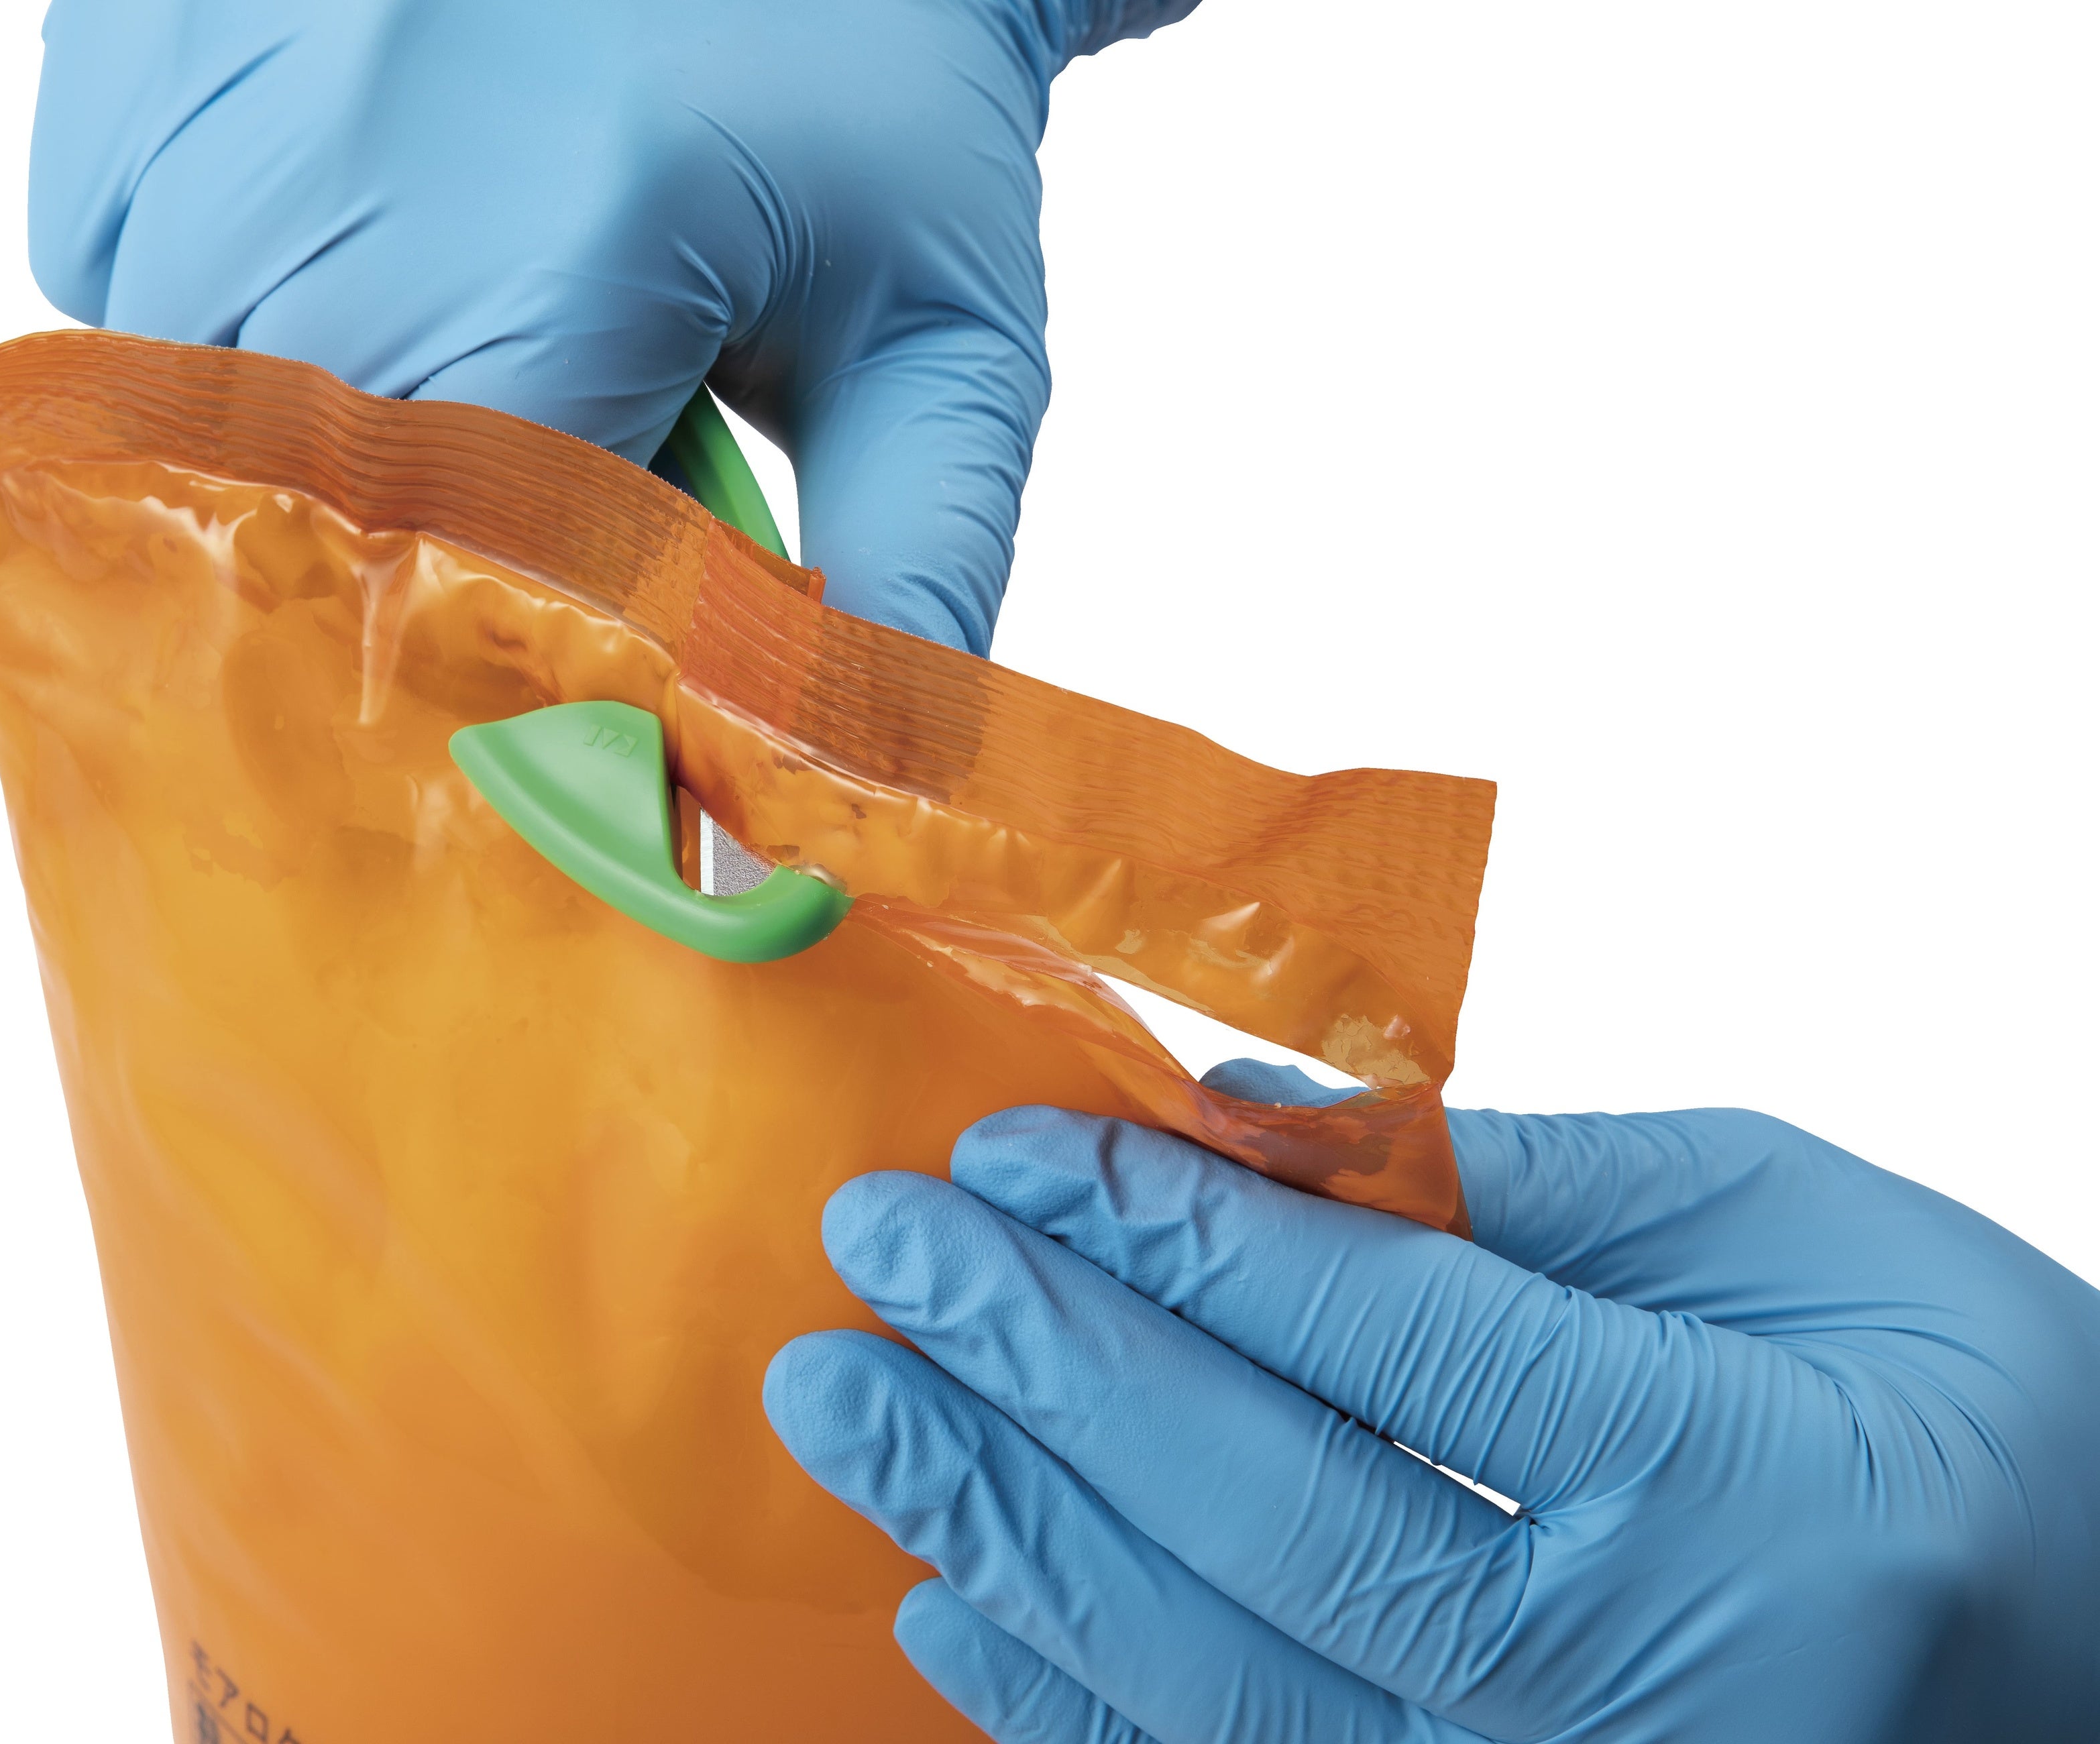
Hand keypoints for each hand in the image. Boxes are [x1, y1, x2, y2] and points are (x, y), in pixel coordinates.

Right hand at [27, 0, 1195, 652]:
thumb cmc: (870, 76)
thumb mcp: (944, 334)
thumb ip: (906, 578)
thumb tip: (828, 807)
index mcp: (568, 240)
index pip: (455, 584)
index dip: (498, 671)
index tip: (554, 698)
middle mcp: (346, 147)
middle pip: (293, 503)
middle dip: (403, 547)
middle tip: (517, 497)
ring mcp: (216, 66)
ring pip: (174, 388)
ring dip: (301, 421)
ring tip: (456, 318)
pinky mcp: (134, 18)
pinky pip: (108, 256)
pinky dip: (212, 287)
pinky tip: (360, 215)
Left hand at [766, 1060, 2099, 1740]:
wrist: (2082, 1653)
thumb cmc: (1963, 1416)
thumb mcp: (1795, 1231)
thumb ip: (1519, 1177)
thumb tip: (1239, 1121)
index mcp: (1746, 1492)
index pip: (1397, 1343)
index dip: (1179, 1235)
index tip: (1012, 1147)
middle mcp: (1644, 1695)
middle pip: (1274, 1520)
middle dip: (1042, 1368)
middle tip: (876, 1245)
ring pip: (1218, 1686)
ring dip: (1002, 1528)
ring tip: (847, 1402)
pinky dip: (1072, 1706)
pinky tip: (946, 1594)